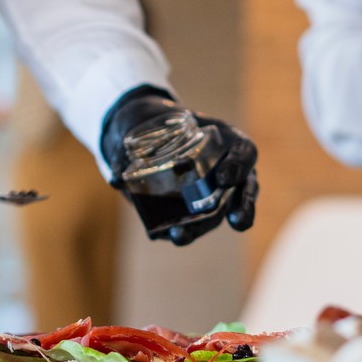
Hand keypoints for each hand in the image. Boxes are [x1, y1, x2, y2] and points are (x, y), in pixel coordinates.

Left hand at [100, 86, 257, 246]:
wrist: (151, 137)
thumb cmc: (162, 124)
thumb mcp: (148, 125)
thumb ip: (133, 148)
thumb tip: (116, 178)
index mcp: (230, 143)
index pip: (244, 154)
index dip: (238, 166)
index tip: (223, 178)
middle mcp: (229, 173)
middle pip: (243, 194)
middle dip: (242, 209)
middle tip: (237, 221)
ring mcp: (214, 196)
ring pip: (217, 215)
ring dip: (200, 228)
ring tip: (179, 236)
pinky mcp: (194, 212)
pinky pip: (193, 224)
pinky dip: (180, 230)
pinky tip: (164, 234)